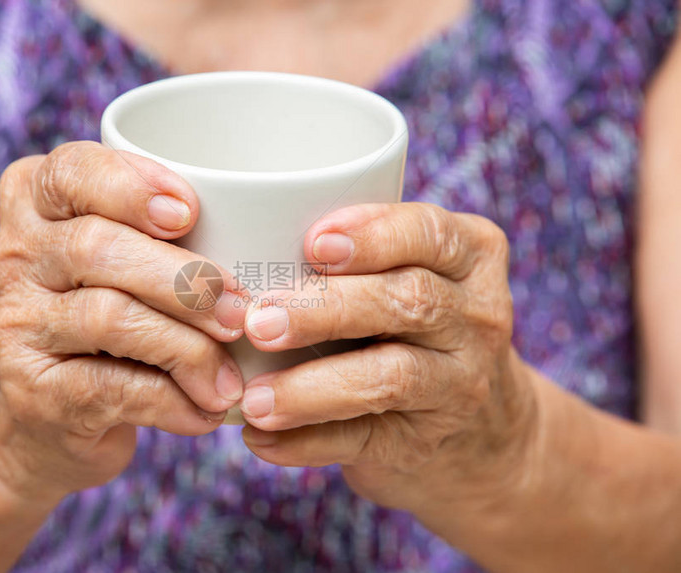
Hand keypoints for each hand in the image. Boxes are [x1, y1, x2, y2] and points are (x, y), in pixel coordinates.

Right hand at [0, 142, 248, 502]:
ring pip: (110, 318)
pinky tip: (204, 409)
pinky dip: (173, 401)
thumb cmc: (104, 314)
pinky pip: (113, 388)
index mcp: (35, 202)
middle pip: (98, 249)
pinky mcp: (33, 391)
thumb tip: (260, 245)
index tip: (190, 213)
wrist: (38, 411)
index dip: (134, 186)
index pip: (73, 171)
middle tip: (239, 310)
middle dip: (183, 280)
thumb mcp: (117, 257)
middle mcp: (15, 256)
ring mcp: (18, 325)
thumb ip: (161, 234)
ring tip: (230, 376)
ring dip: (188, 349)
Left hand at [238, 202, 538, 510]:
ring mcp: (457, 385)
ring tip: (254, 399)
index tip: (313, 244)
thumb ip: (353, 258)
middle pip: (406, 302)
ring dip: (311, 388)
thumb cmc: (408, 324)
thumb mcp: (406, 274)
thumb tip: (249, 250)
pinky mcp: (423, 442)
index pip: (430, 233)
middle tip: (258, 322)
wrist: (469, 426)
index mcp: (470, 257)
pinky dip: (304, 440)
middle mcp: (476, 318)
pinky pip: (362, 440)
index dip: (374, 236)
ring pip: (389, 378)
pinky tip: (260, 437)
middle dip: (325, 310)